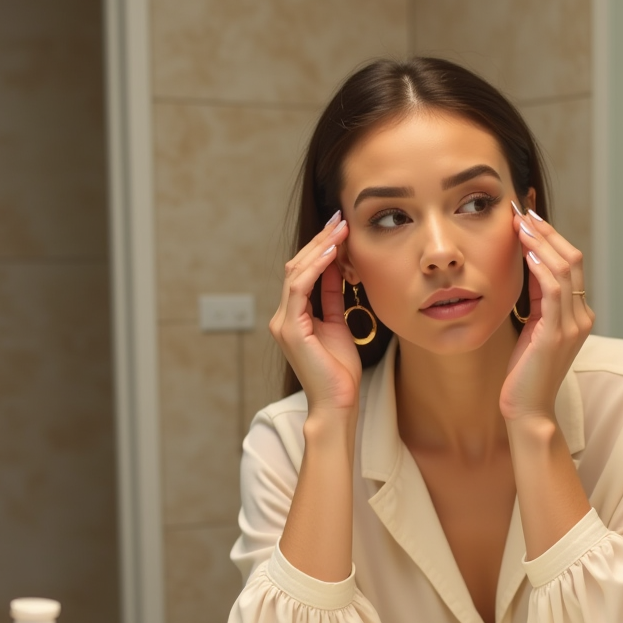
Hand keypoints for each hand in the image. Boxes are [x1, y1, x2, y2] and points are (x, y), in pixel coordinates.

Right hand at [268, 212, 362, 411]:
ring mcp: (283, 322)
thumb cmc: (340, 370)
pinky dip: (315, 268)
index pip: (303, 272)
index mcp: (293, 315)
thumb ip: (333, 299)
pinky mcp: (290, 329)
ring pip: (296, 273)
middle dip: (319, 241)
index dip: (320, 248)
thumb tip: (338, 270)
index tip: (339, 229)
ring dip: (319, 249)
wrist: (338, 402)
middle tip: (340, 220)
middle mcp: (283, 316)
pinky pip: (300, 289)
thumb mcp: (339, 324)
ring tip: (339, 230)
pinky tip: (332, 253)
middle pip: (296, 267)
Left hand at [499, 203, 594, 421]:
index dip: (550, 238)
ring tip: (520, 226)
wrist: (528, 409)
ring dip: (541, 244)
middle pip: (573, 260)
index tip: (527, 218)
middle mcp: (582, 317)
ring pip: (565, 271)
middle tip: (522, 213)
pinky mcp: (557, 335)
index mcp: (579, 314)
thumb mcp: (534, 326)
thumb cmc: (526, 371)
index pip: (571, 264)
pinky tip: (529, 254)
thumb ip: (538, 299)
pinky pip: (554, 293)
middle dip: (546, 233)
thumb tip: (531, 263)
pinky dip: (543, 269)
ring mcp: (573, 326)